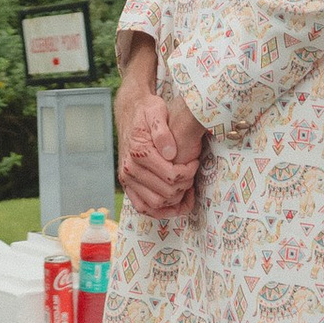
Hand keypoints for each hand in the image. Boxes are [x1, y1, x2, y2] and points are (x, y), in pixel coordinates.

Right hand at [115, 39, 203, 217]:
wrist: (130, 112)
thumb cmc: (147, 111)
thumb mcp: (157, 111)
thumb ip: (163, 131)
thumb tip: (170, 153)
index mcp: (139, 151)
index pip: (170, 175)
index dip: (188, 173)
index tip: (195, 162)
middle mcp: (130, 168)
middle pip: (166, 193)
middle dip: (185, 186)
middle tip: (192, 173)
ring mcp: (127, 179)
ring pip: (155, 204)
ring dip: (175, 201)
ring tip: (186, 186)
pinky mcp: (127, 185)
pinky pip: (143, 207)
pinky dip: (160, 211)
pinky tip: (175, 203)